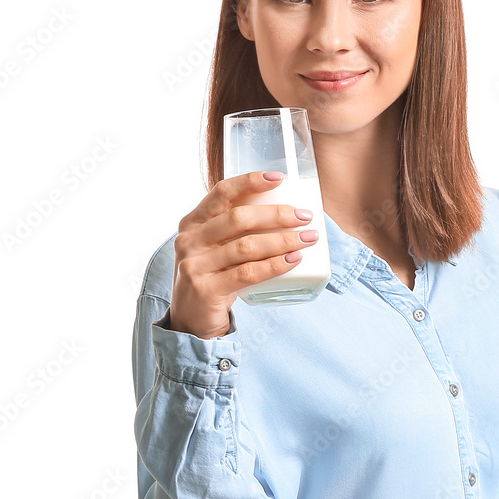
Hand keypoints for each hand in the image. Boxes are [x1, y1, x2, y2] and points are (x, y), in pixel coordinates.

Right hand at [168, 170, 319, 338]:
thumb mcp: (215, 248)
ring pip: (246, 246)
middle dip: (277, 214)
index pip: (221, 192)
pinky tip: (293, 260)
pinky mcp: (206, 289)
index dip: (249, 181)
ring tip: (308, 238)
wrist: (190, 320)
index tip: (278, 178)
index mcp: (193, 222)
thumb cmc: (212, 277)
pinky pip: (248, 273)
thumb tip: (285, 213)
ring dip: (283, 240)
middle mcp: (190, 240)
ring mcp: (195, 265)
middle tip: (305, 217)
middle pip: (238, 218)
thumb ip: (235, 230)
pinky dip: (275, 265)